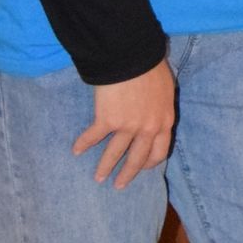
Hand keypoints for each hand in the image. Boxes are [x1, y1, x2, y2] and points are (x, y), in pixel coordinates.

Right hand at [72, 58, 176, 189]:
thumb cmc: (151, 66)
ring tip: (98, 178)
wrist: (132, 57)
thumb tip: (155, 109)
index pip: (160, 151)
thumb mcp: (165, 88)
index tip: (143, 168)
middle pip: (138, 158)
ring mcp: (128, 126)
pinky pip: (93, 136)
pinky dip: (83, 144)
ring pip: (115, 154)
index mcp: (165, 120)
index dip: (151, 162)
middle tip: (120, 185)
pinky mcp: (107, 120)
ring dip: (105, 167)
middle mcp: (148, 129)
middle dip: (128, 174)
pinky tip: (76, 150)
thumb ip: (160, 105)